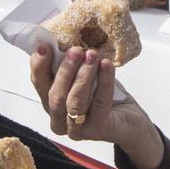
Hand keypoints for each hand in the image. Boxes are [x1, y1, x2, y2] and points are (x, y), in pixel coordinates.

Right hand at [29, 45, 163, 168]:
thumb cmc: (103, 97)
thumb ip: (71, 66)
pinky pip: (100, 103)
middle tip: (76, 50)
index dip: (39, 66)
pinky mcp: (99, 129)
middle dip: (64, 70)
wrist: (130, 123)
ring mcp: (78, 130)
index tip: (45, 46)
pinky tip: (106, 65)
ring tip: (93, 55)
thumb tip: (64, 39)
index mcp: (51, 105)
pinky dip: (103, 81)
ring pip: (75, 102)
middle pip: (55, 96)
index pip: (39, 85)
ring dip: (83, 76)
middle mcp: (59, 121)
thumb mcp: (84, 78)